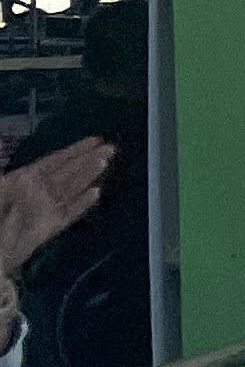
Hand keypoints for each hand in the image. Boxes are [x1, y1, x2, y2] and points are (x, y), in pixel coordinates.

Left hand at [0, 136, 114, 282]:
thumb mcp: (2, 191)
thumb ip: (12, 185)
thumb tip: (30, 179)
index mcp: (25, 179)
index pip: (54, 161)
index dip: (74, 150)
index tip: (95, 140)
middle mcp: (39, 190)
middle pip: (68, 172)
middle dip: (88, 159)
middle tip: (111, 149)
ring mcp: (47, 208)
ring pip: (72, 189)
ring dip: (89, 175)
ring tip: (105, 162)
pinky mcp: (52, 227)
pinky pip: (70, 213)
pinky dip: (83, 204)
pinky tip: (96, 193)